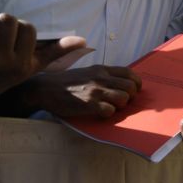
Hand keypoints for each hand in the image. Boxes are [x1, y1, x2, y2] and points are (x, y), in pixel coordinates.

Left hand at [0, 11, 86, 112]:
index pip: (28, 28)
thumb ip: (56, 53)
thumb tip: (84, 41)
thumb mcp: (32, 67)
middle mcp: (0, 62)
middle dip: (4, 22)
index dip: (21, 30)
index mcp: (20, 65)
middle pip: (8, 20)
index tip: (14, 41)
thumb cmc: (4, 76)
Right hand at [22, 65, 141, 117]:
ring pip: (124, 98)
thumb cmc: (67, 82)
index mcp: (102, 69)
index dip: (136, 83)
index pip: (130, 73)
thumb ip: (104, 76)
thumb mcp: (88, 72)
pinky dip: (109, 113)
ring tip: (111, 107)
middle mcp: (101, 78)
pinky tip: (101, 112)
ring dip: (121, 106)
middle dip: (130, 97)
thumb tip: (122, 85)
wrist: (45, 88)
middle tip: (122, 102)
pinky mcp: (89, 104)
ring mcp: (95, 91)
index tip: (134, 90)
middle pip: (131, 87)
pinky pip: (110, 110)